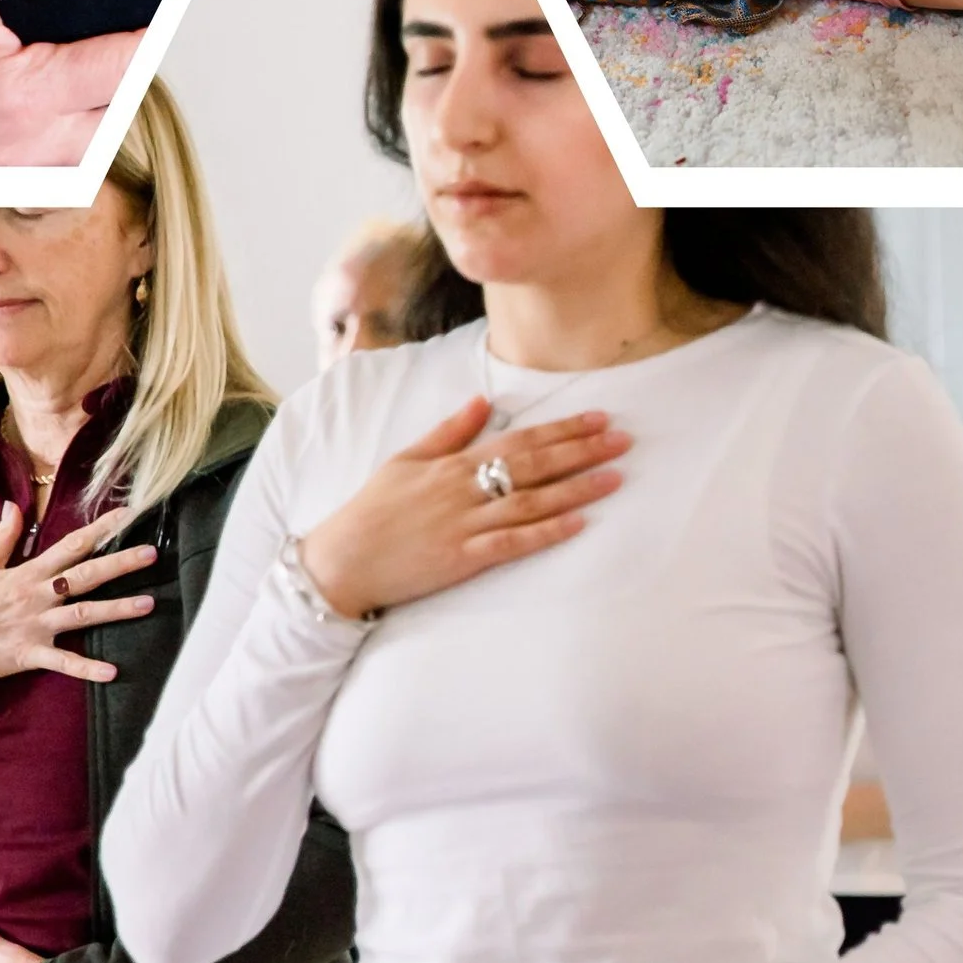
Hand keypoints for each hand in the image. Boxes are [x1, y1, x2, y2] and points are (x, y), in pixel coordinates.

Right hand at [0, 0, 139, 166]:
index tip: (163, 12)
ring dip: (92, 122)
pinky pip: (29, 172)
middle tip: (126, 42)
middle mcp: (16, 146)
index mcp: (23, 96)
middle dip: (126, 84)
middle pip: (110, 123)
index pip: (124, 68)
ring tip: (93, 80)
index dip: (150, 35)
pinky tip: (43, 114)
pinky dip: (48, 146)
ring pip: (74, 158)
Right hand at [0, 504, 155, 682]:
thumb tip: (15, 503)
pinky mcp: (30, 654)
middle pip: (86, 576)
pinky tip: (112, 673)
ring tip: (148, 604)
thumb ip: (3, 535)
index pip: (71, 546)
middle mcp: (38, 597)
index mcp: (28, 573)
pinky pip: (63, 663)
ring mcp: (37, 626)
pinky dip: (86, 669)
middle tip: (151, 554)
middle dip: (120, 564)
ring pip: (83, 615)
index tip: (128, 515)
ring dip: (116, 611)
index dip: (100, 529)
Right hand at [297, 396, 629, 620]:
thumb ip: (448, 431)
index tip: (598, 418)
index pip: (519, 439)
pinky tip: (577, 524)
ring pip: (531, 502)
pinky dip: (545, 533)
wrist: (340, 561)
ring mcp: (464, 525)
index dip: (562, 429)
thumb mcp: (406, 459)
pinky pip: (511, 544)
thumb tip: (481, 401)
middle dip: (582, 451)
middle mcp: (464, 490)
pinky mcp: (461, 560)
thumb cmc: (372, 510)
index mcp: (454, 464)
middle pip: (534, 465)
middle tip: (623, 439)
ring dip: (576, 488)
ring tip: (614, 477)